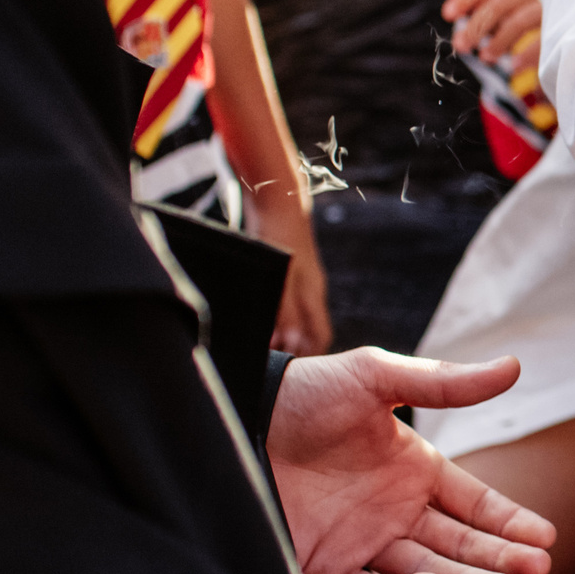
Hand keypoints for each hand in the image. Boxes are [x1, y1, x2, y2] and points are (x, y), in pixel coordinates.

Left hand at [243, 185, 332, 355]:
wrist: (277, 199)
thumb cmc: (279, 236)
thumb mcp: (281, 277)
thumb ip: (286, 311)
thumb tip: (291, 343)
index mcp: (313, 295)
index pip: (320, 337)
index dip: (311, 357)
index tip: (297, 374)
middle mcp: (309, 292)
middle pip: (307, 331)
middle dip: (294, 349)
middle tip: (273, 365)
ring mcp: (298, 282)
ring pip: (293, 318)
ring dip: (279, 333)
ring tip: (260, 345)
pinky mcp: (285, 273)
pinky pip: (281, 304)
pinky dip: (272, 316)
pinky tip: (254, 318)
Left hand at [267, 349, 555, 573]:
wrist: (237, 419)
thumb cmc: (307, 394)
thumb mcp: (379, 377)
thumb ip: (446, 383)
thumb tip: (514, 367)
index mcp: (416, 472)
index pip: (477, 505)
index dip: (512, 522)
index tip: (545, 538)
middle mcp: (397, 513)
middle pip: (461, 544)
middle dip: (501, 559)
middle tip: (536, 571)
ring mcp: (364, 544)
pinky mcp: (326, 568)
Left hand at [444, 0, 541, 67]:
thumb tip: (476, 16)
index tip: (448, 14)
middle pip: (499, 2)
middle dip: (476, 26)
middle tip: (461, 46)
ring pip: (517, 21)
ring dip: (498, 42)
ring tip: (486, 58)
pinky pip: (546, 39)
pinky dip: (529, 55)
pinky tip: (516, 67)